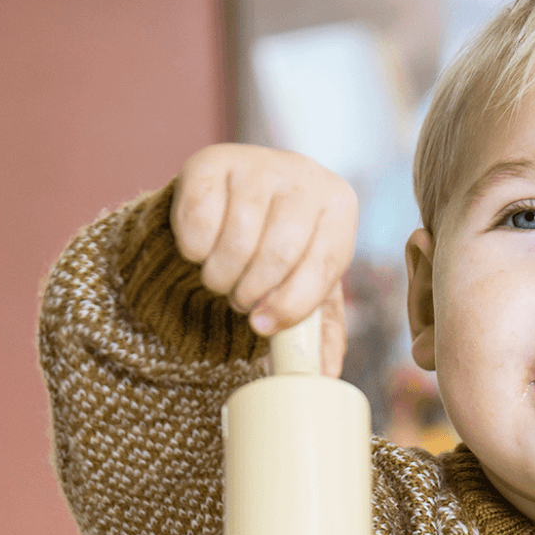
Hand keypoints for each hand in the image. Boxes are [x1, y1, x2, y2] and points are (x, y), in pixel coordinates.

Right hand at [171, 143, 358, 374]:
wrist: (241, 201)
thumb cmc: (284, 250)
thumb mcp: (308, 285)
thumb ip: (319, 330)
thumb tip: (325, 374)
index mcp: (339, 208)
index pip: (319, 270)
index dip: (287, 307)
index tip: (261, 326)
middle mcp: (304, 175)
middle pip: (276, 255)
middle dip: (251, 293)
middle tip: (241, 301)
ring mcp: (257, 163)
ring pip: (235, 240)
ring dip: (220, 276)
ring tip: (222, 279)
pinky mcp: (211, 160)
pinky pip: (197, 220)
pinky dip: (194, 250)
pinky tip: (201, 251)